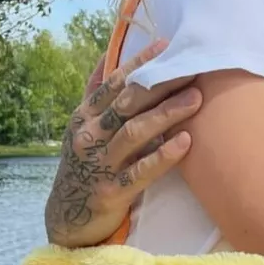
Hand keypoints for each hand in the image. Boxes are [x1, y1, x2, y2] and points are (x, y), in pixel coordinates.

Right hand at [44, 39, 202, 247]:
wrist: (67, 217)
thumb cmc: (83, 166)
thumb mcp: (81, 129)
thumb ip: (96, 95)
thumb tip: (106, 56)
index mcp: (84, 118)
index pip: (113, 84)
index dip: (139, 64)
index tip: (166, 47)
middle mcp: (89, 137)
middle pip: (127, 104)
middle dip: (161, 85)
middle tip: (193, 70)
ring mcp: (99, 164)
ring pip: (135, 133)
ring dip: (167, 114)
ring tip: (196, 98)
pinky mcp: (111, 192)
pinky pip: (140, 172)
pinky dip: (163, 156)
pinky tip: (185, 142)